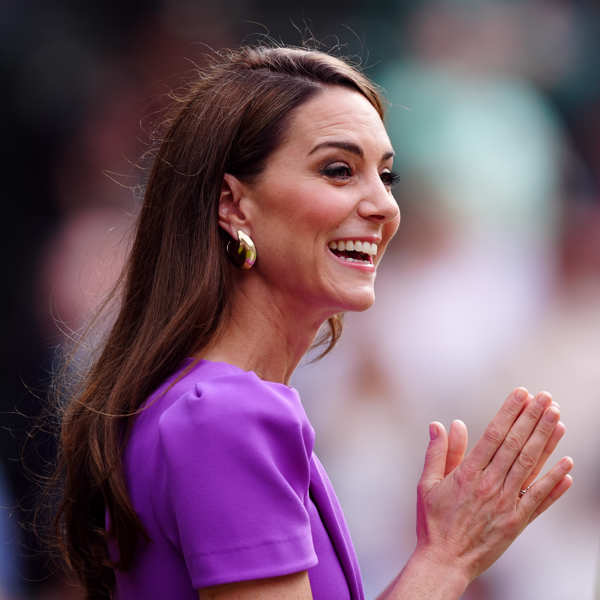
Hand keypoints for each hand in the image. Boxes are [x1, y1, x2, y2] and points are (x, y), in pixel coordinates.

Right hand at [415, 388, 572, 582]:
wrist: (444, 562)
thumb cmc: (433, 521)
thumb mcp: (427, 484)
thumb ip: (438, 453)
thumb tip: (442, 424)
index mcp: (467, 473)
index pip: (493, 435)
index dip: (509, 412)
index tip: (521, 394)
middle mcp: (489, 485)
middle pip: (515, 445)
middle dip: (532, 419)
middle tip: (546, 398)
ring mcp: (506, 504)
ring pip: (530, 466)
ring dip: (546, 441)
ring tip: (558, 418)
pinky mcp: (517, 522)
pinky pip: (539, 499)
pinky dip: (554, 481)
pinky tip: (567, 464)